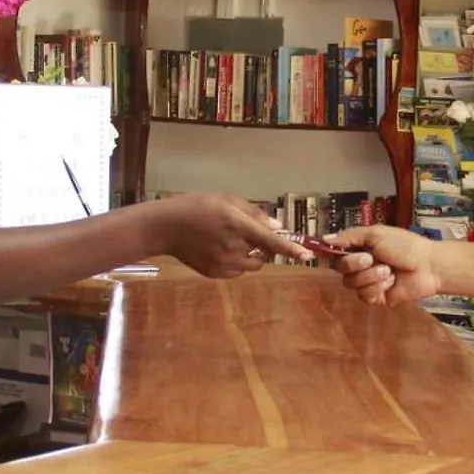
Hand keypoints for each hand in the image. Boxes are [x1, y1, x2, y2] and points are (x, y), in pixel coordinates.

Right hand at [152, 194, 307, 277]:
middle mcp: (233, 247)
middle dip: (260, 244)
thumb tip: (277, 226)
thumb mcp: (226, 200)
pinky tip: (217, 249)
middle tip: (241, 231)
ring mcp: (224, 264)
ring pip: (253, 264)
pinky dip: (236, 263)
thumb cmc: (198, 207)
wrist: (166, 227)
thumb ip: (254, 213)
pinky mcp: (216, 274)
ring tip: (227, 240)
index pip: (270, 240)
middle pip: (263, 252)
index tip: (307, 255)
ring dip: (250, 255)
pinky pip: (238, 271)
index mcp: (237, 225)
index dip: (290, 249)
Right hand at [325, 225, 440, 305]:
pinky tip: (391, 281)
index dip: (329, 254)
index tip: (327, 252)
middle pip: (339, 269)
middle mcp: (361, 265)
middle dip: (354, 263)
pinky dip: (377, 287)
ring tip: (388, 270)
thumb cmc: (406, 246)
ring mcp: (368, 282)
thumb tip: (326, 239)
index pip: (335, 252)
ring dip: (370, 276)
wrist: (428, 266)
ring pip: (351, 284)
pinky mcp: (376, 297)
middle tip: (371, 258)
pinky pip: (364, 296)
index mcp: (359, 247)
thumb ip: (349, 236)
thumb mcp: (376, 234)